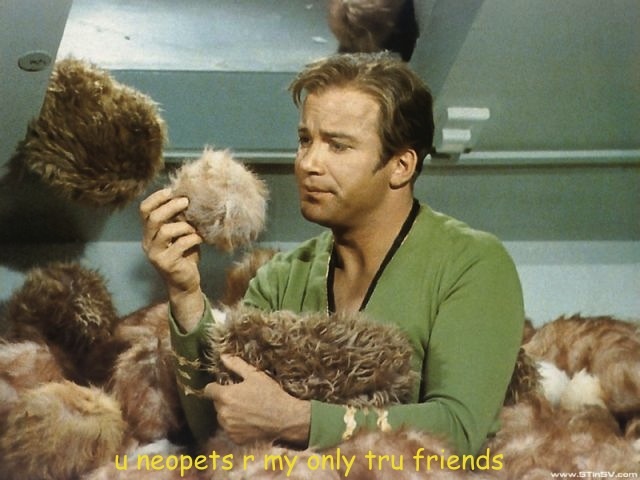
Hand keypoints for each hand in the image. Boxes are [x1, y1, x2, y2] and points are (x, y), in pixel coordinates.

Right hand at [140, 188, 203, 329]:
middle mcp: (148, 242)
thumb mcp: (180, 235)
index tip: (172, 191)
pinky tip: (200, 239)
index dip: (156, 198)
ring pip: (166, 231)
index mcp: (149, 233)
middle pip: (153, 218)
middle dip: (171, 206)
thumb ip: (178, 220)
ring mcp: (155, 254)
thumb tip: (187, 198)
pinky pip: (181, 244)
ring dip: (184, 226)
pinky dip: (193, 238)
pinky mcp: (167, 263)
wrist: (185, 283)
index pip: (144, 210)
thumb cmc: (184, 256)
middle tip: (186, 202)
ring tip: (194, 229)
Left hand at [204, 355, 310, 445]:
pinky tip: (250, 421)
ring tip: (247, 410)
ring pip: (222, 417)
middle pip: (216, 404)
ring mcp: (229, 428)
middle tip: (242, 397)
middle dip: (225, 400)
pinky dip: (236, 426)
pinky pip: (230, 430)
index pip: (208, 390)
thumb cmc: (270, 394)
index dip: (216, 387)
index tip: (226, 387)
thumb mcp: (255, 375)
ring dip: (229, 413)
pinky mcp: (236, 439)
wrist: (284, 418)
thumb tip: (223, 356)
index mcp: (225, 396)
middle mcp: (223, 413)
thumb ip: (236, 365)